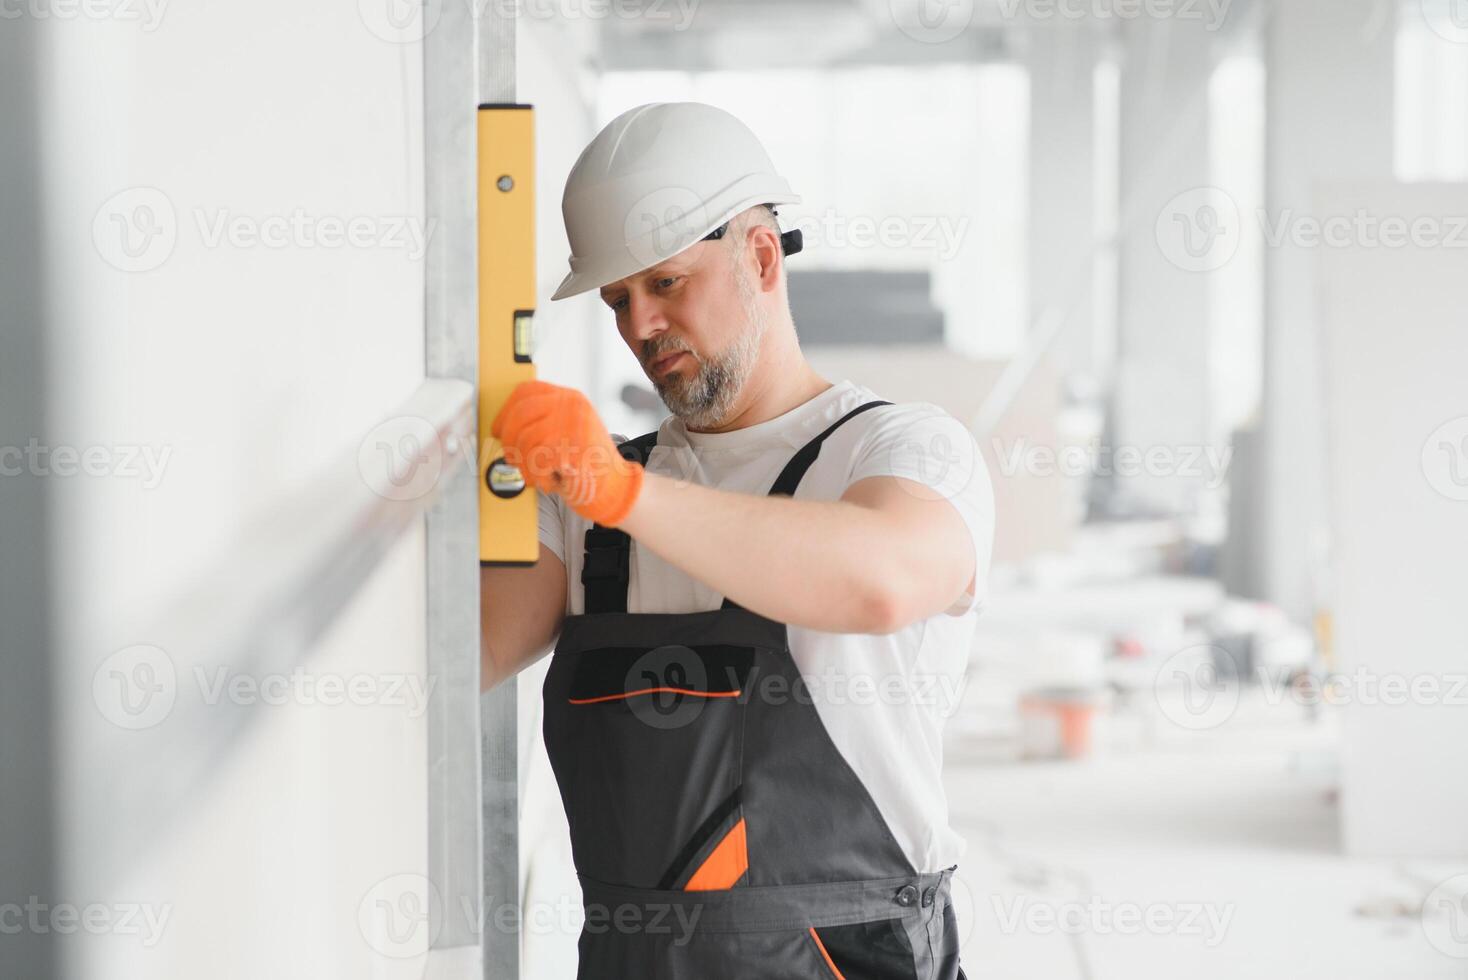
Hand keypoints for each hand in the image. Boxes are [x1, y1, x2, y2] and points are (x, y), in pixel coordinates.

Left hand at [489, 380, 644, 527]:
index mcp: (570, 398)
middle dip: (509, 440)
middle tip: (513, 460)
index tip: (498, 431)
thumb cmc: (586, 465)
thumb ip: (543, 422)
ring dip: (525, 465)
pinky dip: (538, 478)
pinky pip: (536, 461)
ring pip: (525, 439)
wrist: (617, 489)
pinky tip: (552, 482)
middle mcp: (572, 406)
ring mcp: (573, 424)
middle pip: (520, 413)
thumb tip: (502, 426)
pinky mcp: (572, 447)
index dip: (505, 412)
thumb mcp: (567, 432)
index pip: (525, 391)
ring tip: (539, 475)